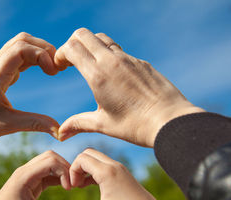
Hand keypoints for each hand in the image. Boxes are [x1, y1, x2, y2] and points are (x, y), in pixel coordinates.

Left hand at [0, 33, 59, 154]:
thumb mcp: (7, 126)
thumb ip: (35, 124)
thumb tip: (60, 131)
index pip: (20, 49)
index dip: (41, 55)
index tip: (53, 72)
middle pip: (22, 40)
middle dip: (44, 49)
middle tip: (58, 68)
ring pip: (20, 44)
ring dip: (39, 51)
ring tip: (52, 68)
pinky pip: (17, 54)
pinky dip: (33, 57)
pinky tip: (42, 69)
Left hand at [0, 151, 70, 199]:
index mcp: (25, 174)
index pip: (50, 161)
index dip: (64, 171)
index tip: (70, 188)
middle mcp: (26, 170)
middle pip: (51, 156)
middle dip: (65, 167)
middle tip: (74, 184)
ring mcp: (28, 174)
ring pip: (50, 162)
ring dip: (62, 171)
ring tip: (71, 186)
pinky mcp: (31, 181)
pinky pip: (47, 173)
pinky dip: (57, 177)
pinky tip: (65, 187)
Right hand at [55, 28, 204, 146]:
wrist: (171, 121)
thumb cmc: (135, 125)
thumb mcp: (103, 124)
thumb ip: (78, 124)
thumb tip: (60, 134)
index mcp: (98, 75)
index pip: (72, 47)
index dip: (60, 54)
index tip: (60, 67)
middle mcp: (112, 61)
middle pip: (83, 34)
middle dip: (71, 44)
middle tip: (71, 62)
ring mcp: (129, 59)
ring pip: (102, 39)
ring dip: (90, 47)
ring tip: (90, 67)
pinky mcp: (141, 62)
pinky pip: (119, 51)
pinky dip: (108, 55)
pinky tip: (113, 76)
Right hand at [65, 148, 180, 199]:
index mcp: (107, 172)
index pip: (81, 159)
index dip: (72, 171)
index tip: (73, 187)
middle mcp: (114, 165)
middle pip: (88, 153)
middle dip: (78, 166)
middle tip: (76, 184)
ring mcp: (120, 168)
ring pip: (96, 157)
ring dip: (87, 168)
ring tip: (82, 186)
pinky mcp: (123, 173)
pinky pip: (104, 163)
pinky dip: (95, 170)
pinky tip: (92, 186)